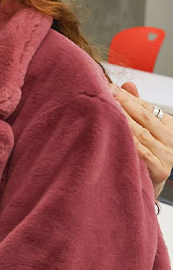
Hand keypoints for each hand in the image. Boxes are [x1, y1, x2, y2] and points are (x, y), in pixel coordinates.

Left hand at [111, 82, 172, 196]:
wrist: (148, 184)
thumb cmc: (145, 152)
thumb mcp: (144, 128)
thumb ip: (137, 107)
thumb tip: (128, 84)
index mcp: (169, 125)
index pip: (146, 107)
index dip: (126, 96)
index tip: (109, 86)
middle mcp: (172, 138)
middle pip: (144, 117)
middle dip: (123, 104)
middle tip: (104, 93)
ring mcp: (168, 155)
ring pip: (141, 134)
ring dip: (122, 121)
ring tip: (105, 110)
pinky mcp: (160, 170)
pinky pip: (141, 153)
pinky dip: (127, 143)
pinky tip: (113, 135)